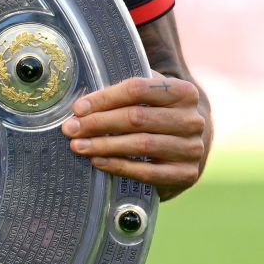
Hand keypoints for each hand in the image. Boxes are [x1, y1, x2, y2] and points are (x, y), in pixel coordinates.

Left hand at [61, 73, 210, 200]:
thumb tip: (81, 104)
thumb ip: (124, 93)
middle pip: (137, 117)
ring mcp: (191, 149)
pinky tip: (98, 162)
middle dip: (98, 123)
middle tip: (71, 128)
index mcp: (184, 91)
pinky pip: (147, 172)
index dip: (104, 98)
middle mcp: (192, 119)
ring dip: (103, 145)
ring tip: (78, 146)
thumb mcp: (149, 97)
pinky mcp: (186, 174)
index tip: (78, 108)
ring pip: (141, 144)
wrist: (185, 147)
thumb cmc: (157, 115)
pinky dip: (118, 166)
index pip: (138, 89)